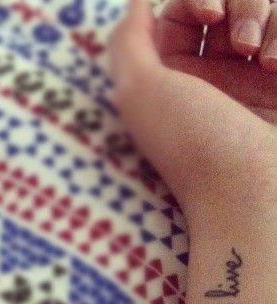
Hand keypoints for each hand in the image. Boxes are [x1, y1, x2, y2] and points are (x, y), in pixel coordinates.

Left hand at [109, 0, 276, 228]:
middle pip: (230, 4)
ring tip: (270, 65)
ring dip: (270, 20)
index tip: (207, 17)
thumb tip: (135, 4)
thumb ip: (128, 42)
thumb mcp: (139, 91)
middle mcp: (211, 77)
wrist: (253, 197)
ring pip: (268, 12)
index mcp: (170, 77)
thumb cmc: (193, 144)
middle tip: (242, 45)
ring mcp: (253, 82)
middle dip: (242, 5)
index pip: (182, 11)